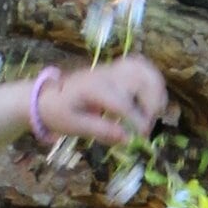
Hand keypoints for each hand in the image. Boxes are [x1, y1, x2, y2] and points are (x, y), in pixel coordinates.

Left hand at [40, 56, 167, 145]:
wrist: (50, 95)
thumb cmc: (61, 113)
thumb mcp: (75, 126)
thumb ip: (101, 131)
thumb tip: (127, 139)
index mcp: (93, 89)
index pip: (123, 104)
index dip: (137, 122)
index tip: (141, 137)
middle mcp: (106, 75)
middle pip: (140, 81)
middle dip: (151, 105)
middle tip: (147, 127)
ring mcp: (113, 69)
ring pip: (145, 70)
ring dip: (157, 91)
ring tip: (156, 112)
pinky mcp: (118, 69)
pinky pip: (143, 68)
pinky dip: (154, 82)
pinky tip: (154, 100)